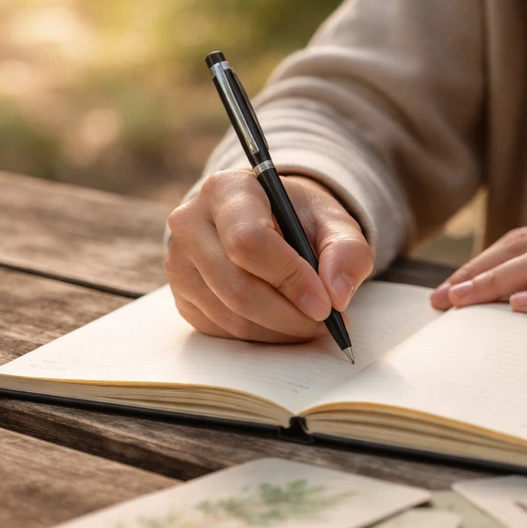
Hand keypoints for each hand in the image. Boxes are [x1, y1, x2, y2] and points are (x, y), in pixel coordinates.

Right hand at [165, 171, 373, 341]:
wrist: (269, 222)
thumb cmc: (300, 220)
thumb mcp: (334, 223)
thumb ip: (347, 251)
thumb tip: (337, 294)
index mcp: (226, 191)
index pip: (249, 241)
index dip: (290, 278)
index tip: (325, 303)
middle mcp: (191, 224)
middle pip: (238, 287)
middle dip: (290, 315)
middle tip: (326, 323)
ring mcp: (180, 264)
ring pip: (232, 317)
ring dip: (281, 331)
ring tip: (312, 323)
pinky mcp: (183, 297)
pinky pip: (224, 332)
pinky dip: (263, 336)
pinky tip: (286, 323)